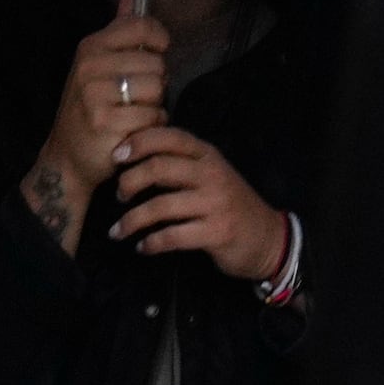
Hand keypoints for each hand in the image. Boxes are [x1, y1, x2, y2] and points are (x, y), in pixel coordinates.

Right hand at [26, 6, 175, 251]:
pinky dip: (151, 125)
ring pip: (158, 89)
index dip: (159, 40)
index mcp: (91, 48)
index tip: (155, 53)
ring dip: (154, 105)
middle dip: (156, 82)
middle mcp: (90, 67)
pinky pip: (154, 116)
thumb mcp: (99, 64)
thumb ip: (119, 30)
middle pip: (157, 63)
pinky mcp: (106, 122)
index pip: (142, 26)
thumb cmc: (91, 106)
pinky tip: (132, 129)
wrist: (68, 156)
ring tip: (132, 112)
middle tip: (134, 96)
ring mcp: (95, 95)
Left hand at [108, 126, 289, 286]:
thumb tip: (132, 157)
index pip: (170, 137)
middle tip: (119, 196)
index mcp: (208, 156)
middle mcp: (213, 175)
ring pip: (160, 206)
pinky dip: (150, 243)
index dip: (139, 142)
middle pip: (159, 168)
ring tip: (117, 231)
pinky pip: (171, 236)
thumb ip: (179, 164)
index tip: (116, 157)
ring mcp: (216, 204)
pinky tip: (142, 247)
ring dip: (131, 220)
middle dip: (129, 182)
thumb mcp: (210, 176)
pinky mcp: (216, 232)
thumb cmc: (229, 205)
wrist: (267, 238)